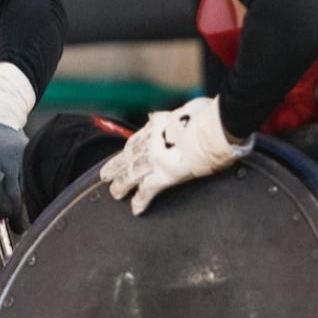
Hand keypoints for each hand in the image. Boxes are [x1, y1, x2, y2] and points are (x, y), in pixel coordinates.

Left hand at [0, 118, 27, 218]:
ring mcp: (23, 159)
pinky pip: (30, 181)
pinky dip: (29, 195)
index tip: (4, 214)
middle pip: (15, 188)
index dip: (0, 197)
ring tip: (20, 227)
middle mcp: (9, 158)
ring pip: (25, 187)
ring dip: (23, 207)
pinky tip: (28, 211)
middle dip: (15, 210)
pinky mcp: (30, 160)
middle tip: (16, 229)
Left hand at [99, 97, 253, 215]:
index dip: (129, 149)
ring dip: (121, 184)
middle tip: (106, 176)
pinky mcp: (162, 176)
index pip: (138, 139)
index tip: (123, 154)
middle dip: (115, 167)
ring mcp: (154, 159)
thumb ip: (184, 115)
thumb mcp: (191, 109)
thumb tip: (188, 112)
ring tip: (116, 193)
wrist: (212, 130)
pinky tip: (135, 208)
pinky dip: (140, 200)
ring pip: (131, 174)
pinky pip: (147, 190)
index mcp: (158, 126)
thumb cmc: (208, 117)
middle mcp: (151, 142)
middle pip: (128, 156)